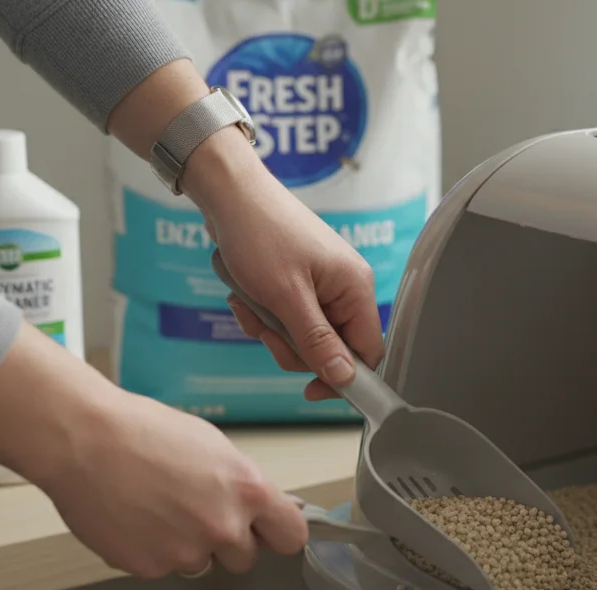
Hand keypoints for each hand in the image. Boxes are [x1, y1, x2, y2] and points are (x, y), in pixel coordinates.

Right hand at [36, 388, 307, 577]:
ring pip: (202, 564)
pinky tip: (135, 518)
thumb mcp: (214, 447)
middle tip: (195, 509)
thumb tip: (261, 508)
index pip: (292, 537)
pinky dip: (151, 550)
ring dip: (187, 546)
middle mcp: (223, 527)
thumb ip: (243, 486)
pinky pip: (163, 567)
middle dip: (226, 540)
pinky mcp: (150, 569)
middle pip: (246, 558)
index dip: (277, 533)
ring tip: (158, 508)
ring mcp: (186, 553)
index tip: (268, 531)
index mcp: (248, 491)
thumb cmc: (143, 432)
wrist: (84, 441)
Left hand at [182, 127, 383, 401]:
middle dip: (293, 348)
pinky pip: (289, 316)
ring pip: (305, 335)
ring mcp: (322, 283)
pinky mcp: (300, 280)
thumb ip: (317, 341)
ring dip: (272, 330)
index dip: (341, 375)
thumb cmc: (259, 234)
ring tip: (249, 306)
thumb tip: (345, 378)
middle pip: (332, 347)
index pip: (367, 351)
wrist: (229, 194)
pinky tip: (244, 296)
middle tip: (265, 332)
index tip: (309, 389)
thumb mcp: (286, 297)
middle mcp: (345, 286)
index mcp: (355, 287)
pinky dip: (265, 314)